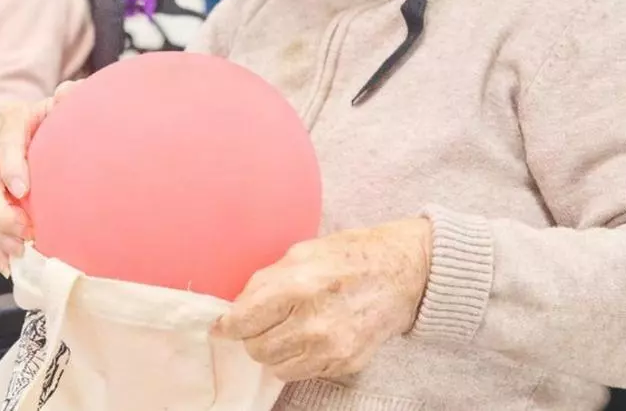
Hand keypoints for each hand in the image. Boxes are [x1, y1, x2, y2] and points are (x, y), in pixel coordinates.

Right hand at [0, 81, 79, 275]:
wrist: (33, 130)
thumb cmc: (55, 124)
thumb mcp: (63, 110)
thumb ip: (69, 101)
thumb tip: (67, 94)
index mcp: (10, 119)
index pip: (4, 140)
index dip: (10, 164)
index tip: (24, 190)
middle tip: (25, 231)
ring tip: (17, 251)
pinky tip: (6, 264)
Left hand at [215, 218, 432, 381]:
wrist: (402, 273)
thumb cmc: (349, 256)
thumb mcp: (300, 253)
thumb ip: (264, 282)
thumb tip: (234, 310)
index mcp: (297, 286)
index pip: (243, 321)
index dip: (227, 325)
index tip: (223, 326)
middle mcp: (313, 322)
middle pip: (256, 348)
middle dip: (254, 335)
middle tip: (266, 320)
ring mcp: (331, 347)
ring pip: (275, 366)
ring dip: (275, 350)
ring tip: (289, 328)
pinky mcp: (345, 363)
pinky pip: (302, 372)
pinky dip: (299, 358)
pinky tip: (311, 336)